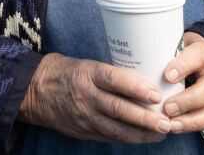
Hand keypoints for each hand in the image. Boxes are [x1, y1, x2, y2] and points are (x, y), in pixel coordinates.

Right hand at [17, 53, 172, 144]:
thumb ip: (111, 75)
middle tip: (167, 121)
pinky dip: (130, 139)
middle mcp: (86, 96)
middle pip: (119, 109)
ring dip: (143, 133)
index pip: (113, 79)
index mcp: (87, 73)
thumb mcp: (86, 65)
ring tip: (162, 132)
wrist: (36, 91)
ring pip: (118, 129)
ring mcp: (85, 117)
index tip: (155, 94)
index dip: (136, 88)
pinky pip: (111, 137)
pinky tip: (145, 138)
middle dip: (146, 118)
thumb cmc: (67, 73)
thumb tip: (145, 81)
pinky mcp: (84, 131)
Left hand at [159, 32, 203, 133]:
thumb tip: (139, 58)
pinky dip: (191, 127)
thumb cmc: (190, 52)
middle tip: (167, 107)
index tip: (167, 76)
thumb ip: (166, 52)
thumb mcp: (180, 44)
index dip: (183, 67)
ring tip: (171, 124)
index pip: (198, 57)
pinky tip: (175, 127)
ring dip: (190, 121)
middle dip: (187, 101)